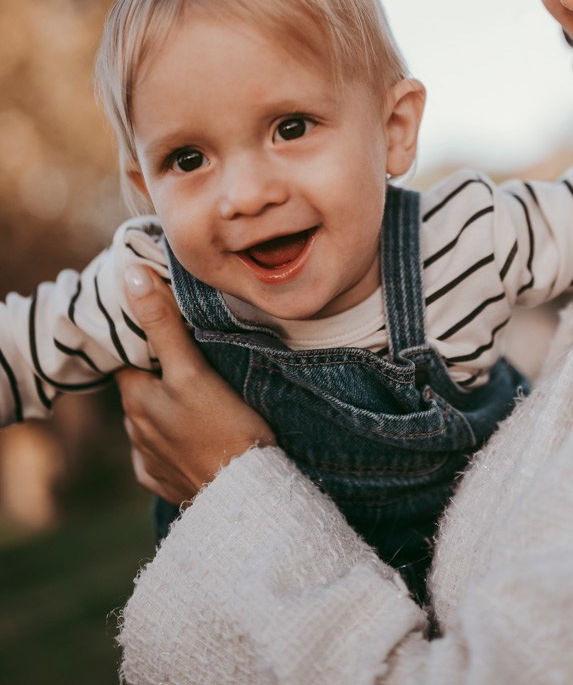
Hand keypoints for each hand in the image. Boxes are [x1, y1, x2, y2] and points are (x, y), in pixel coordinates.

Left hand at [116, 266, 274, 504]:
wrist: (245, 497)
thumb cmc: (222, 428)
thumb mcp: (191, 370)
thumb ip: (161, 324)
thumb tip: (131, 275)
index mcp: (136, 399)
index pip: (127, 358)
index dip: (140, 340)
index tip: (161, 326)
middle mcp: (136, 430)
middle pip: (139, 389)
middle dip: (156, 373)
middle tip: (186, 357)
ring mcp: (149, 460)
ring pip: (150, 420)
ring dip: (164, 407)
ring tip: (195, 396)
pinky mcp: (166, 483)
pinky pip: (161, 455)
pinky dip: (173, 442)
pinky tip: (193, 437)